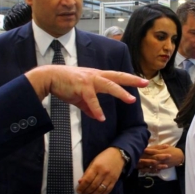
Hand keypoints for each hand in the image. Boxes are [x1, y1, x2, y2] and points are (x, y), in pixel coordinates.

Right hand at [26, 66, 147, 121]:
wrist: (49, 78)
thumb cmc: (65, 85)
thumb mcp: (80, 98)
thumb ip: (90, 107)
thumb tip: (98, 117)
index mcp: (97, 76)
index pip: (116, 77)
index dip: (129, 79)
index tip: (142, 81)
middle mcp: (95, 75)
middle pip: (117, 76)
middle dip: (132, 80)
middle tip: (145, 83)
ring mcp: (89, 80)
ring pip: (109, 85)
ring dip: (120, 93)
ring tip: (130, 100)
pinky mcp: (81, 86)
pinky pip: (92, 99)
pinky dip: (97, 109)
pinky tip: (101, 118)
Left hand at [77, 147, 122, 193]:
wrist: (118, 154)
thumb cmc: (104, 157)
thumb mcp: (93, 162)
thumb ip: (87, 172)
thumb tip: (80, 182)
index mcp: (96, 166)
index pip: (87, 180)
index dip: (82, 187)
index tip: (78, 191)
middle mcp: (103, 172)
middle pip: (93, 186)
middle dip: (86, 192)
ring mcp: (109, 177)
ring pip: (100, 189)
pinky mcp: (115, 180)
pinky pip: (108, 190)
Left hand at [137, 144, 183, 172]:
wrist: (180, 156)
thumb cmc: (172, 150)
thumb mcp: (166, 147)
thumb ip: (159, 147)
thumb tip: (151, 146)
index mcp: (162, 151)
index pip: (154, 151)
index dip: (148, 151)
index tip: (142, 150)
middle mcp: (161, 158)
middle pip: (152, 158)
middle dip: (145, 159)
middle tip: (138, 159)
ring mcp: (162, 163)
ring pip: (153, 165)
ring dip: (146, 165)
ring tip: (139, 166)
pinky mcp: (163, 167)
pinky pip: (156, 169)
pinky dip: (151, 170)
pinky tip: (145, 171)